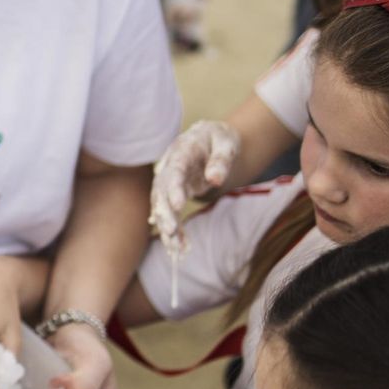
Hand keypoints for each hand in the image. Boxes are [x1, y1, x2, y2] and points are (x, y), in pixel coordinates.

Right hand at [149, 121, 239, 254]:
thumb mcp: (227, 143)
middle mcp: (169, 167)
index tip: (178, 205)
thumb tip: (215, 180)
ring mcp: (169, 181)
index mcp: (181, 151)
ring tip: (175, 248)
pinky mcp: (173, 194)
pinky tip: (179, 248)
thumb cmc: (220, 139)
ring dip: (167, 227)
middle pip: (162, 191)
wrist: (211, 140)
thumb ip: (221, 160)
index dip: (173, 188)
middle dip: (165, 213)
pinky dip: (173, 230)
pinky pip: (170, 213)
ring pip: (162, 206)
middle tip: (171, 232)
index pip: (174, 171)